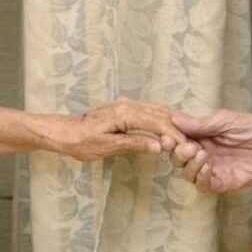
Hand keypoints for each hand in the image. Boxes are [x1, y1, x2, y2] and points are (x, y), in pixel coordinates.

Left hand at [47, 98, 182, 161]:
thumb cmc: (80, 142)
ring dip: (170, 123)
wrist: (62, 132)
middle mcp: (126, 105)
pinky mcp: (122, 109)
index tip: (185, 146)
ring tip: (183, 136)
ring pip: (155, 110)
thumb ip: (134, 144)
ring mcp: (124, 105)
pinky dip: (160, 119)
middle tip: (190, 143)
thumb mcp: (107, 146)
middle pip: (159, 113)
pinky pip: (147, 111)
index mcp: (124, 113)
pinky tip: (167, 128)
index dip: (173, 135)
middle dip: (176, 128)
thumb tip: (159, 146)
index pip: (156, 122)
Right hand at [170, 108, 251, 193]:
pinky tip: (208, 167)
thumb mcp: (226, 120)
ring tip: (201, 154)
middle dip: (178, 153)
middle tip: (187, 147)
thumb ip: (201, 123)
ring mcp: (211, 169)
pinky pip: (203, 185)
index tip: (167, 136)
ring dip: (189, 165)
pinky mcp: (222, 182)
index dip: (169, 138)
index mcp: (201, 135)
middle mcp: (203, 153)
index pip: (177, 138)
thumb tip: (174, 118)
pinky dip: (201, 177)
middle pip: (177, 158)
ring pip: (186, 173)